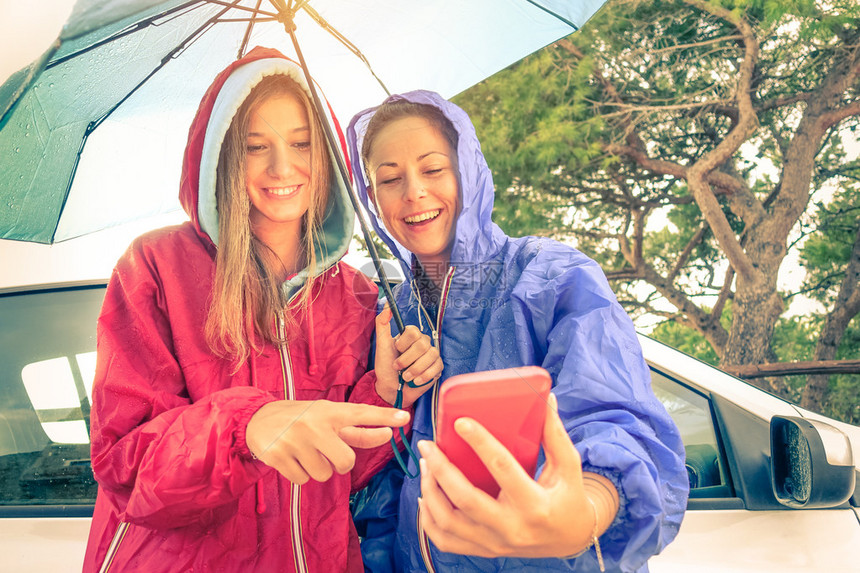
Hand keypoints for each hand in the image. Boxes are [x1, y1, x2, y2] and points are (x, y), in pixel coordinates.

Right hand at [246, 400, 409, 483]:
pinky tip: (291, 458)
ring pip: (324, 474)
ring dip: (318, 469)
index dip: (384, 416)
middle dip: (341, 464)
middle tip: (329, 454)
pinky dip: (300, 474)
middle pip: (346, 462)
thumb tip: (386, 433)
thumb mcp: (326, 417)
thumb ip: (354, 429)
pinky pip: (303, 480)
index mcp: (329, 411)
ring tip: (305, 452)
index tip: (405, 417)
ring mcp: (294, 440)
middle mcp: (314, 424)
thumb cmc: (301, 419)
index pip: (361, 413)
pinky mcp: (277, 455)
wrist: (257, 419)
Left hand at [374, 305, 442, 407]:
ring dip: (414, 369)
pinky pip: (436, 368)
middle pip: (422, 345)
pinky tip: (415, 381)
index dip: (403, 343)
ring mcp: (432, 355)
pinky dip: (423, 376)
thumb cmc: (386, 366)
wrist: (392, 388)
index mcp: (411, 336)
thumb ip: (382, 324)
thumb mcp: (381, 344)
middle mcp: (424, 343)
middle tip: (398, 367)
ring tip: (405, 376)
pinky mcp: (437, 368)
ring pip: (430, 356)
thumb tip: (387, 305)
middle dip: (407, 359)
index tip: (396, 350)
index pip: (414, 331)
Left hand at [417, 393, 618, 557]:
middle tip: (428, 444)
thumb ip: (555, 434)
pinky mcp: (484, 550)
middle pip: (465, 499)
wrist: (569, 540)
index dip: (480, 442)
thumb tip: (547, 398)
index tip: (460, 422)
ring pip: (448, 522)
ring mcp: (496, 543)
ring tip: (426, 465)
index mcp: (535, 505)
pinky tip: (426, 496)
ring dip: (430, 491)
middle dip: (440, 468)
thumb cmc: (568, 497)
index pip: (503, 468)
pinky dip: (428, 519)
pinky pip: (446, 540)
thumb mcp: (569, 466)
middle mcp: (512, 528)